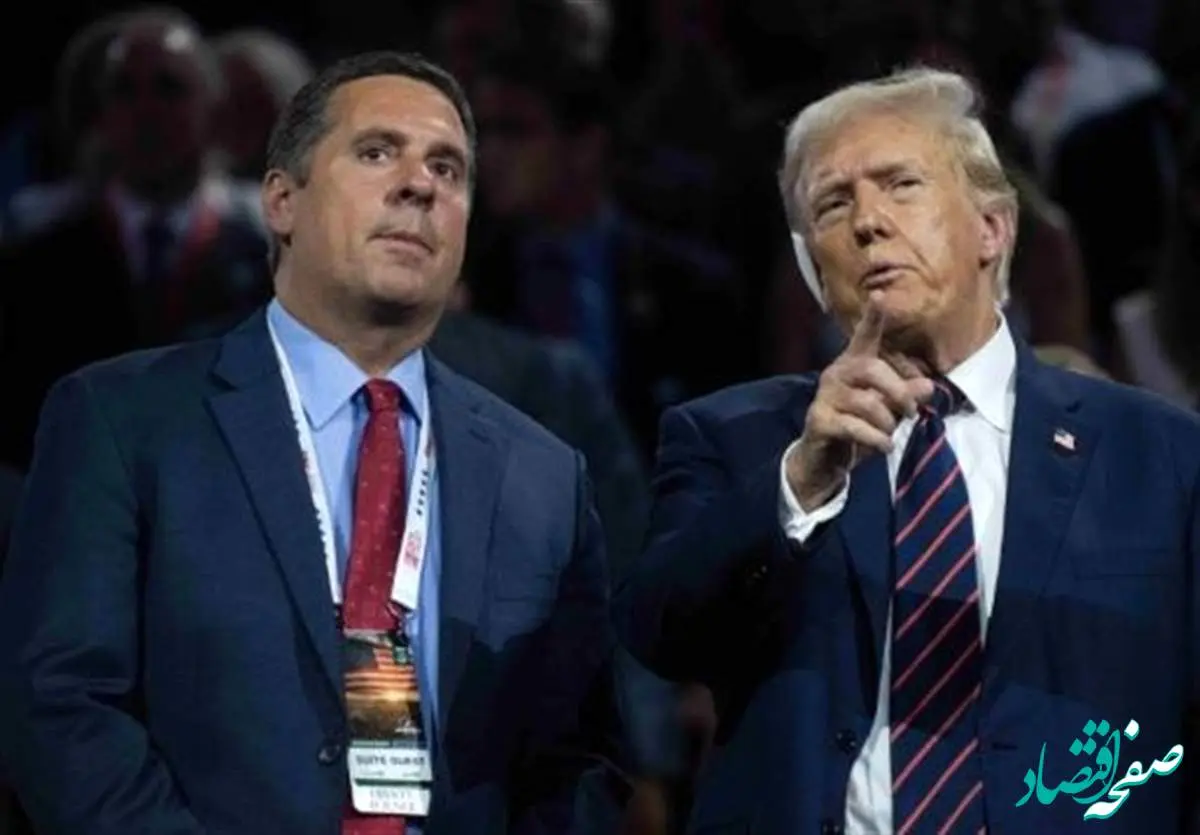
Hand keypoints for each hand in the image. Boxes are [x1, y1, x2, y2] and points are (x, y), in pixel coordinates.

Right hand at [785, 294, 933, 509]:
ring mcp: (825, 397)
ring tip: (890, 434)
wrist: (823, 459)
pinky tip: (885, 446)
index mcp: (854, 365)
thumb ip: (906, 395)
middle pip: (872, 369)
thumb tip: (929, 386)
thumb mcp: (888, 410)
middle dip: (899, 391)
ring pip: (867, 403)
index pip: (865, 336)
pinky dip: (877, 439)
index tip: (879, 294)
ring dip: (888, 423)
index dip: (874, 317)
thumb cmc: (859, 427)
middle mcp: (836, 374)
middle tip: (913, 412)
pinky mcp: (819, 420)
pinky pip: (855, 427)